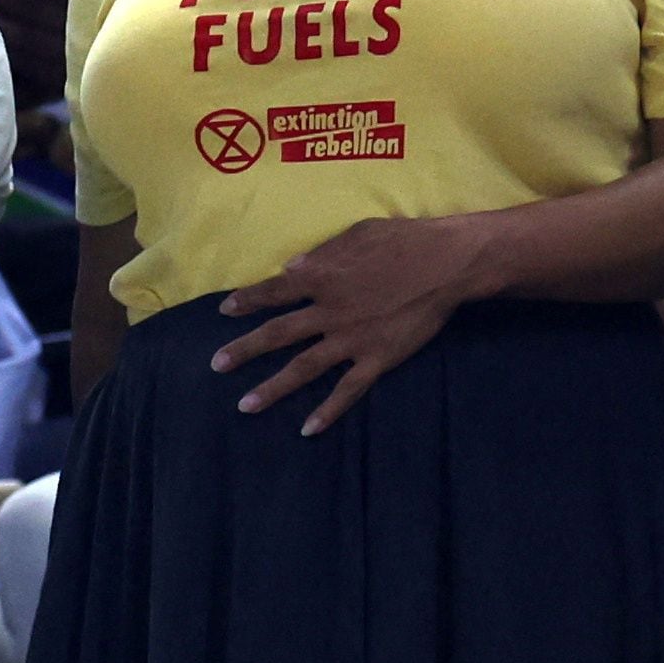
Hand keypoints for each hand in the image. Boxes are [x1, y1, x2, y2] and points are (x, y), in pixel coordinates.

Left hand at [207, 214, 481, 433]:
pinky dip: (327, 411)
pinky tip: (307, 429)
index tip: (225, 311)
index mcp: (320, 277)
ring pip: (303, 368)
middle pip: (278, 334)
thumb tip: (290, 267)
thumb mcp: (356, 234)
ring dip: (272, 388)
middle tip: (216, 365)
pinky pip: (347, 390)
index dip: (248, 301)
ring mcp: (350, 340)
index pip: (274, 291)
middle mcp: (328, 312)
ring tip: (245, 406)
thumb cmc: (403, 240)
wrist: (447, 263)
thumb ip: (321, 253)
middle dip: (245, 350)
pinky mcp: (376, 359)